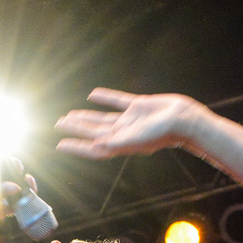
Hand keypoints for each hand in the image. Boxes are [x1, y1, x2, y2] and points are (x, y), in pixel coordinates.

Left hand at [55, 88, 203, 158]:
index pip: (93, 147)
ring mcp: (130, 119)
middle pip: (94, 131)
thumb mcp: (136, 140)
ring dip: (86, 117)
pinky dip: (105, 98)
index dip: (76, 147)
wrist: (183, 120)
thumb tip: (93, 144)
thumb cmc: (162, 134)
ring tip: (70, 115)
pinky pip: (117, 101)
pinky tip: (93, 95)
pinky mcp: (139, 106)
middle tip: (58, 124)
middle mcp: (123, 133)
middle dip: (76, 129)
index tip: (59, 145)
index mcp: (121, 144)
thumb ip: (115, 142)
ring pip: (102, 118)